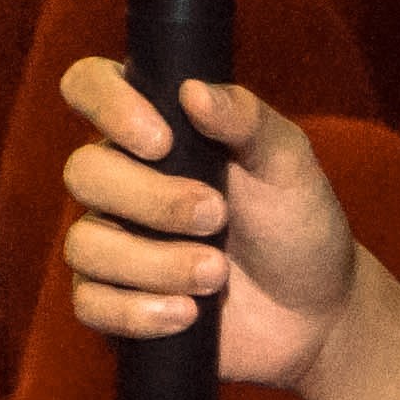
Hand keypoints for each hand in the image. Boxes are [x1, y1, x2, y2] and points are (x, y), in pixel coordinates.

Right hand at [57, 62, 360, 392]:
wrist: (316, 313)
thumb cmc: (297, 223)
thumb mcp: (287, 163)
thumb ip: (246, 119)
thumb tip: (192, 91)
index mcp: (154, 128)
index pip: (90, 86)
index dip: (106, 103)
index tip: (161, 140)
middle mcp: (122, 180)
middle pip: (83, 172)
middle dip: (152, 200)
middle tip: (217, 216)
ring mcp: (113, 243)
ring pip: (84, 245)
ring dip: (154, 263)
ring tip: (217, 274)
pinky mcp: (114, 303)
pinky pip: (90, 304)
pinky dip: (137, 311)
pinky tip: (187, 313)